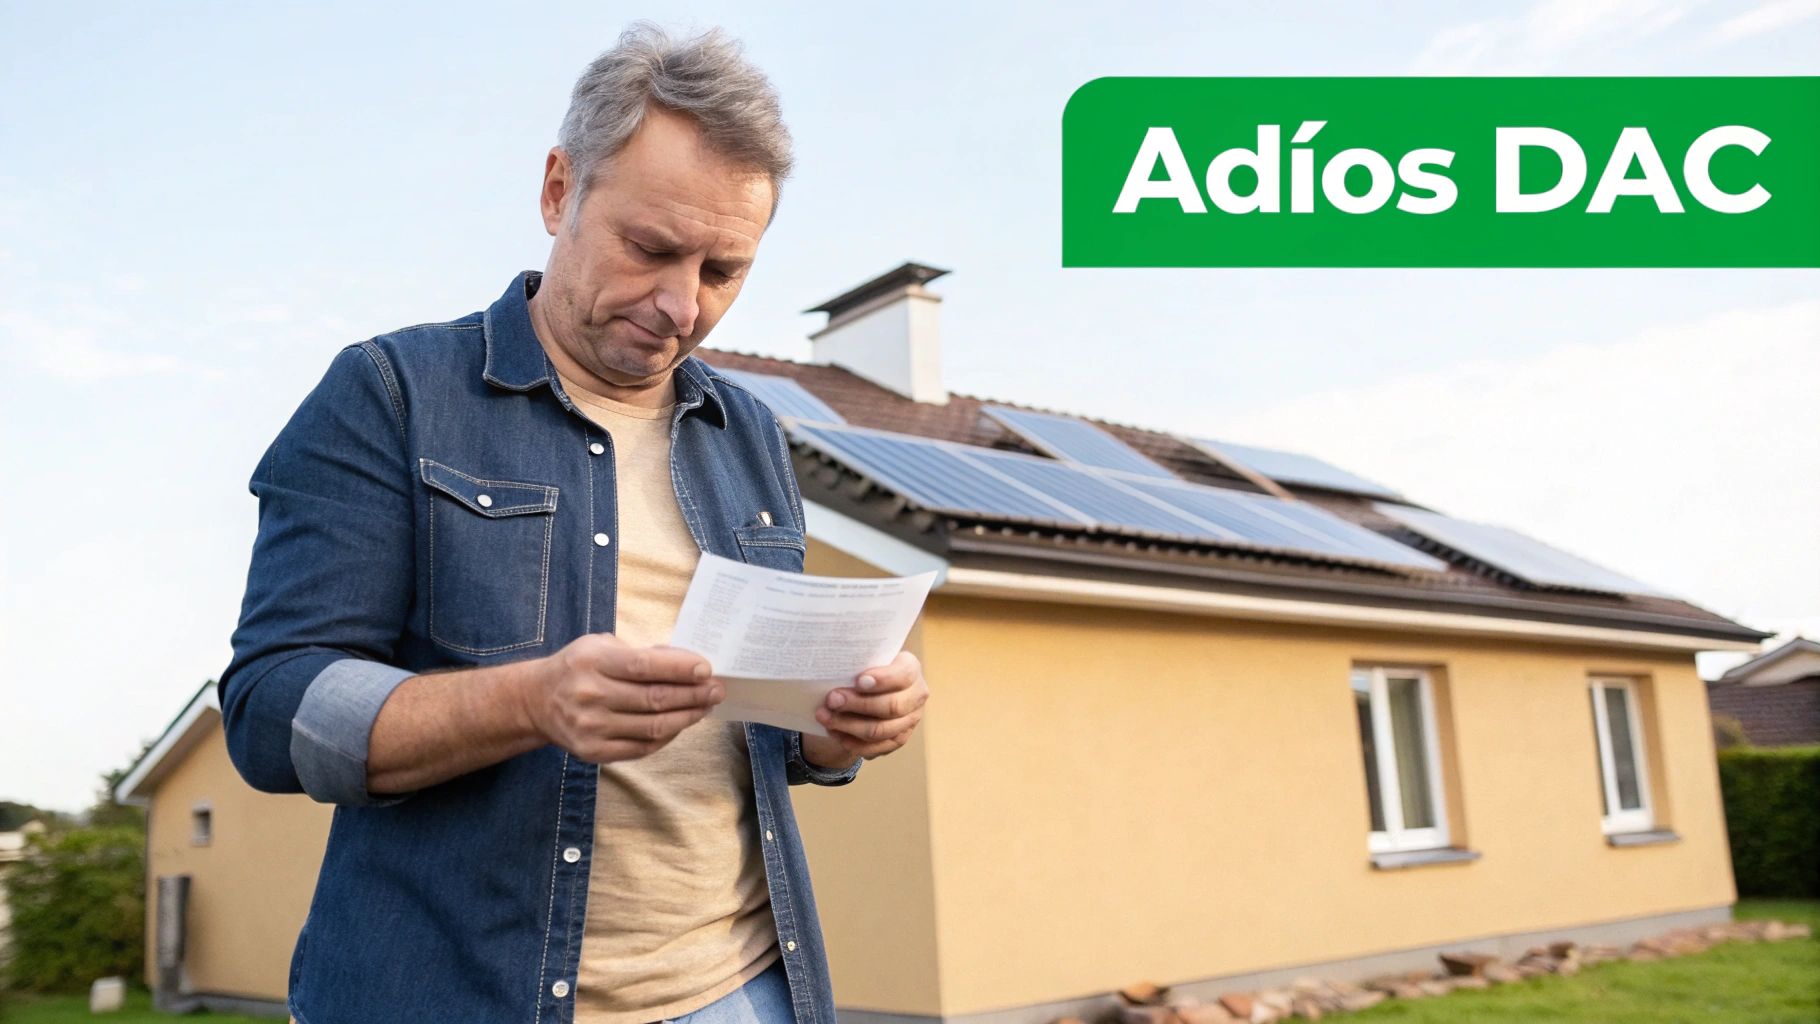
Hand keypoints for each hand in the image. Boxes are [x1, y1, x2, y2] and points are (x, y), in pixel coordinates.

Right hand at [522, 634, 722, 763]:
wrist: (536, 701)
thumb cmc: (578, 667)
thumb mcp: (600, 646)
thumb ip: (641, 653)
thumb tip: (686, 663)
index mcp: (592, 662)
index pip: (644, 666)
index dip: (679, 669)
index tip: (706, 669)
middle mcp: (590, 696)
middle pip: (654, 699)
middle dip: (693, 694)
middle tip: (717, 689)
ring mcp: (592, 728)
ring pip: (653, 726)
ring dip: (687, 716)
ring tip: (706, 706)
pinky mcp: (594, 752)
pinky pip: (642, 746)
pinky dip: (668, 735)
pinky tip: (682, 723)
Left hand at [802, 650, 927, 765]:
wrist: (869, 688)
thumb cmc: (864, 669)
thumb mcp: (864, 659)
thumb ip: (856, 662)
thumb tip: (833, 670)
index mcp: (911, 668)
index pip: (903, 675)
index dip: (882, 680)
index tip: (858, 681)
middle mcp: (916, 695)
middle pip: (891, 706)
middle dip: (857, 704)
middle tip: (831, 700)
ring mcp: (910, 720)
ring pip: (881, 730)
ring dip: (849, 726)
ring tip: (825, 717)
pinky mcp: (898, 739)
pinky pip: (876, 748)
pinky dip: (852, 742)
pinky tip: (834, 733)